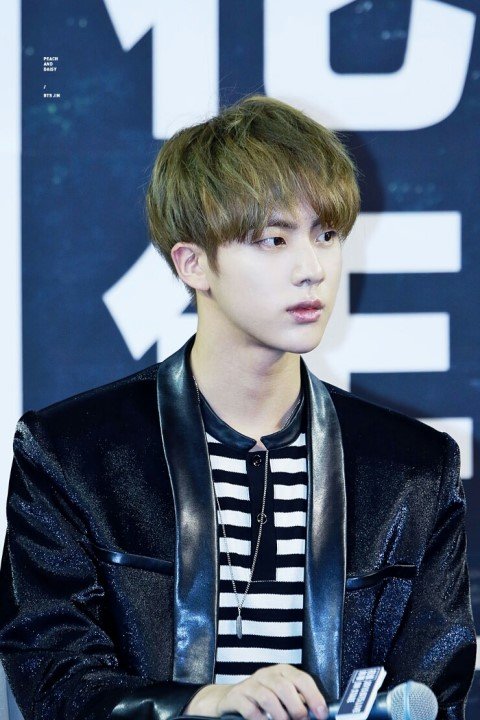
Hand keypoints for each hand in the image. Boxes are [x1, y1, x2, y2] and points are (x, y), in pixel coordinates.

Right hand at [184, 664, 327, 719]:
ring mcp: (250, 684)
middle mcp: (266, 674)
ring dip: (280, 716)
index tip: (321, 714)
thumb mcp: (283, 695)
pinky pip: (250, 709)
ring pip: (268, 698)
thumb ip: (298, 700)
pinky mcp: (237, 696)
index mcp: (282, 671)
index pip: (301, 679)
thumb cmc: (264, 697)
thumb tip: (316, 713)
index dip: (314, 696)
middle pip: (284, 687)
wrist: (232, 698)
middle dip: (296, 708)